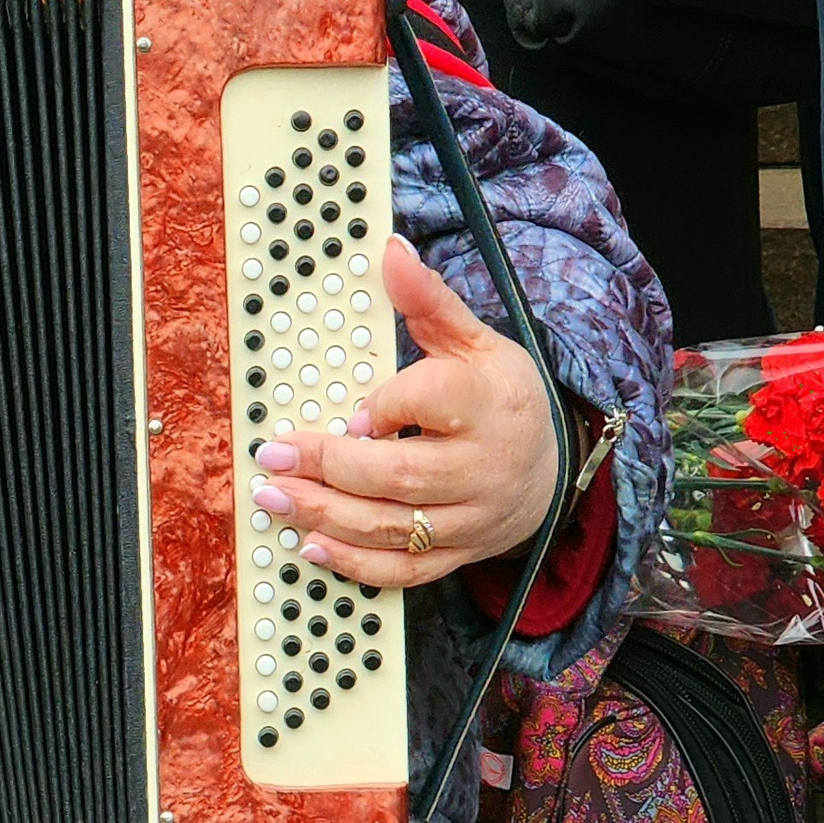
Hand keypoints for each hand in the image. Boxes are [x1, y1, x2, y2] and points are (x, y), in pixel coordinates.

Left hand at [249, 236, 558, 588]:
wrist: (550, 468)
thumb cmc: (499, 398)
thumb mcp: (475, 342)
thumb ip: (428, 302)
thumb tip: (391, 250)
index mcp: (489, 405)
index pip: (432, 402)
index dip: (386, 407)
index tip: (351, 413)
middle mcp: (483, 467)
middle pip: (400, 475)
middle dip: (328, 468)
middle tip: (273, 458)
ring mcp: (470, 519)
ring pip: (393, 527)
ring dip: (325, 515)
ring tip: (274, 495)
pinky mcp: (457, 555)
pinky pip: (403, 571)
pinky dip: (354, 564)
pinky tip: (310, 544)